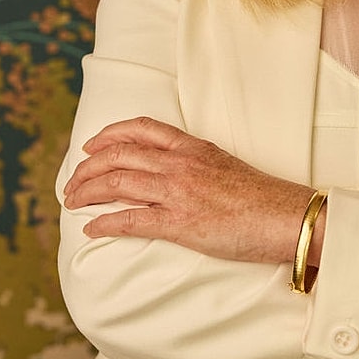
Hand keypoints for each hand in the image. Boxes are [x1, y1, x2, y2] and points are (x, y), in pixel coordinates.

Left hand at [62, 117, 318, 264]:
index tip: (92, 145)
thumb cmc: (263, 197)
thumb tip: (177, 174)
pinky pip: (131, 220)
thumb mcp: (226, 165)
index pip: (141, 129)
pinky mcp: (179, 222)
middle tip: (72, 183)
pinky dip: (105, 224)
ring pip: (116, 184)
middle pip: (119, 156)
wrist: (286, 217)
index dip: (110, 134)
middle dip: (88, 168)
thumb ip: (197, 164)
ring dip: (86, 193)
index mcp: (193, 147)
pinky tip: (91, 229)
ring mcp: (178, 192)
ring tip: (72, 202)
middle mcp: (180, 165)